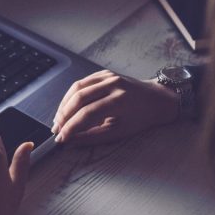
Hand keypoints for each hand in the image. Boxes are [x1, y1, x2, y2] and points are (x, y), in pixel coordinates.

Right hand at [51, 69, 178, 145]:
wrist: (158, 99)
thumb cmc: (142, 117)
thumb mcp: (120, 132)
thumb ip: (93, 137)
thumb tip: (71, 141)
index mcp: (120, 100)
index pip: (87, 113)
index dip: (71, 127)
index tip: (61, 139)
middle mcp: (113, 84)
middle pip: (79, 98)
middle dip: (64, 116)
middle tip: (56, 130)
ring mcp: (108, 76)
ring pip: (76, 88)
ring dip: (64, 105)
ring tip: (58, 120)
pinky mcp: (104, 73)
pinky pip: (82, 82)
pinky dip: (71, 95)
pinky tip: (67, 107)